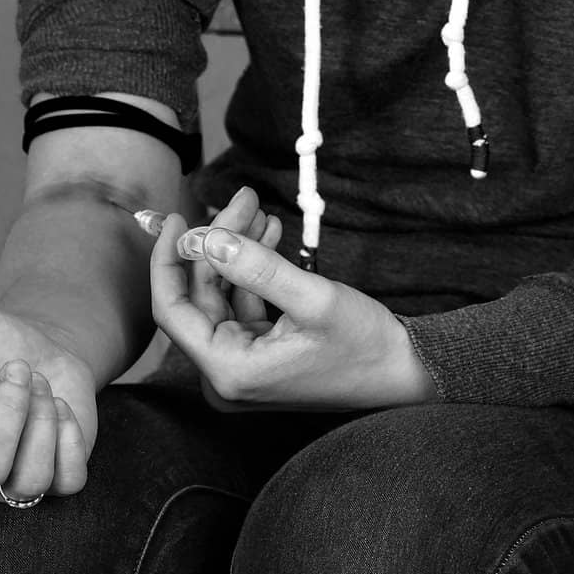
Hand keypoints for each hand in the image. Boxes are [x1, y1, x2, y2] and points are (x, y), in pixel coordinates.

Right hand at [0, 307, 96, 501]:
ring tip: (39, 382)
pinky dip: (69, 438)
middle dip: (9, 412)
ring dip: (40, 420)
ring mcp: (15, 478)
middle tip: (17, 368)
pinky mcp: (57, 475)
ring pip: (29, 481)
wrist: (37, 339)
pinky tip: (59, 405)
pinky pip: (69, 482)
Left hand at [151, 196, 438, 412]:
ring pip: (222, 294)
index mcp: (228, 371)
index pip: (172, 309)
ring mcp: (243, 366)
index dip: (167, 260)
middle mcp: (227, 375)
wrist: (406, 374)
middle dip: (218, 242)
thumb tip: (205, 238)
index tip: (176, 218)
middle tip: (245, 198)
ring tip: (260, 210)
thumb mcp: (311, 298)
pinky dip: (252, 269)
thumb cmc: (363, 344)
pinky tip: (269, 235)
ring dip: (237, 250)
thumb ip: (255, 267)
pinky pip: (243, 304)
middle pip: (201, 295)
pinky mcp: (260, 356)